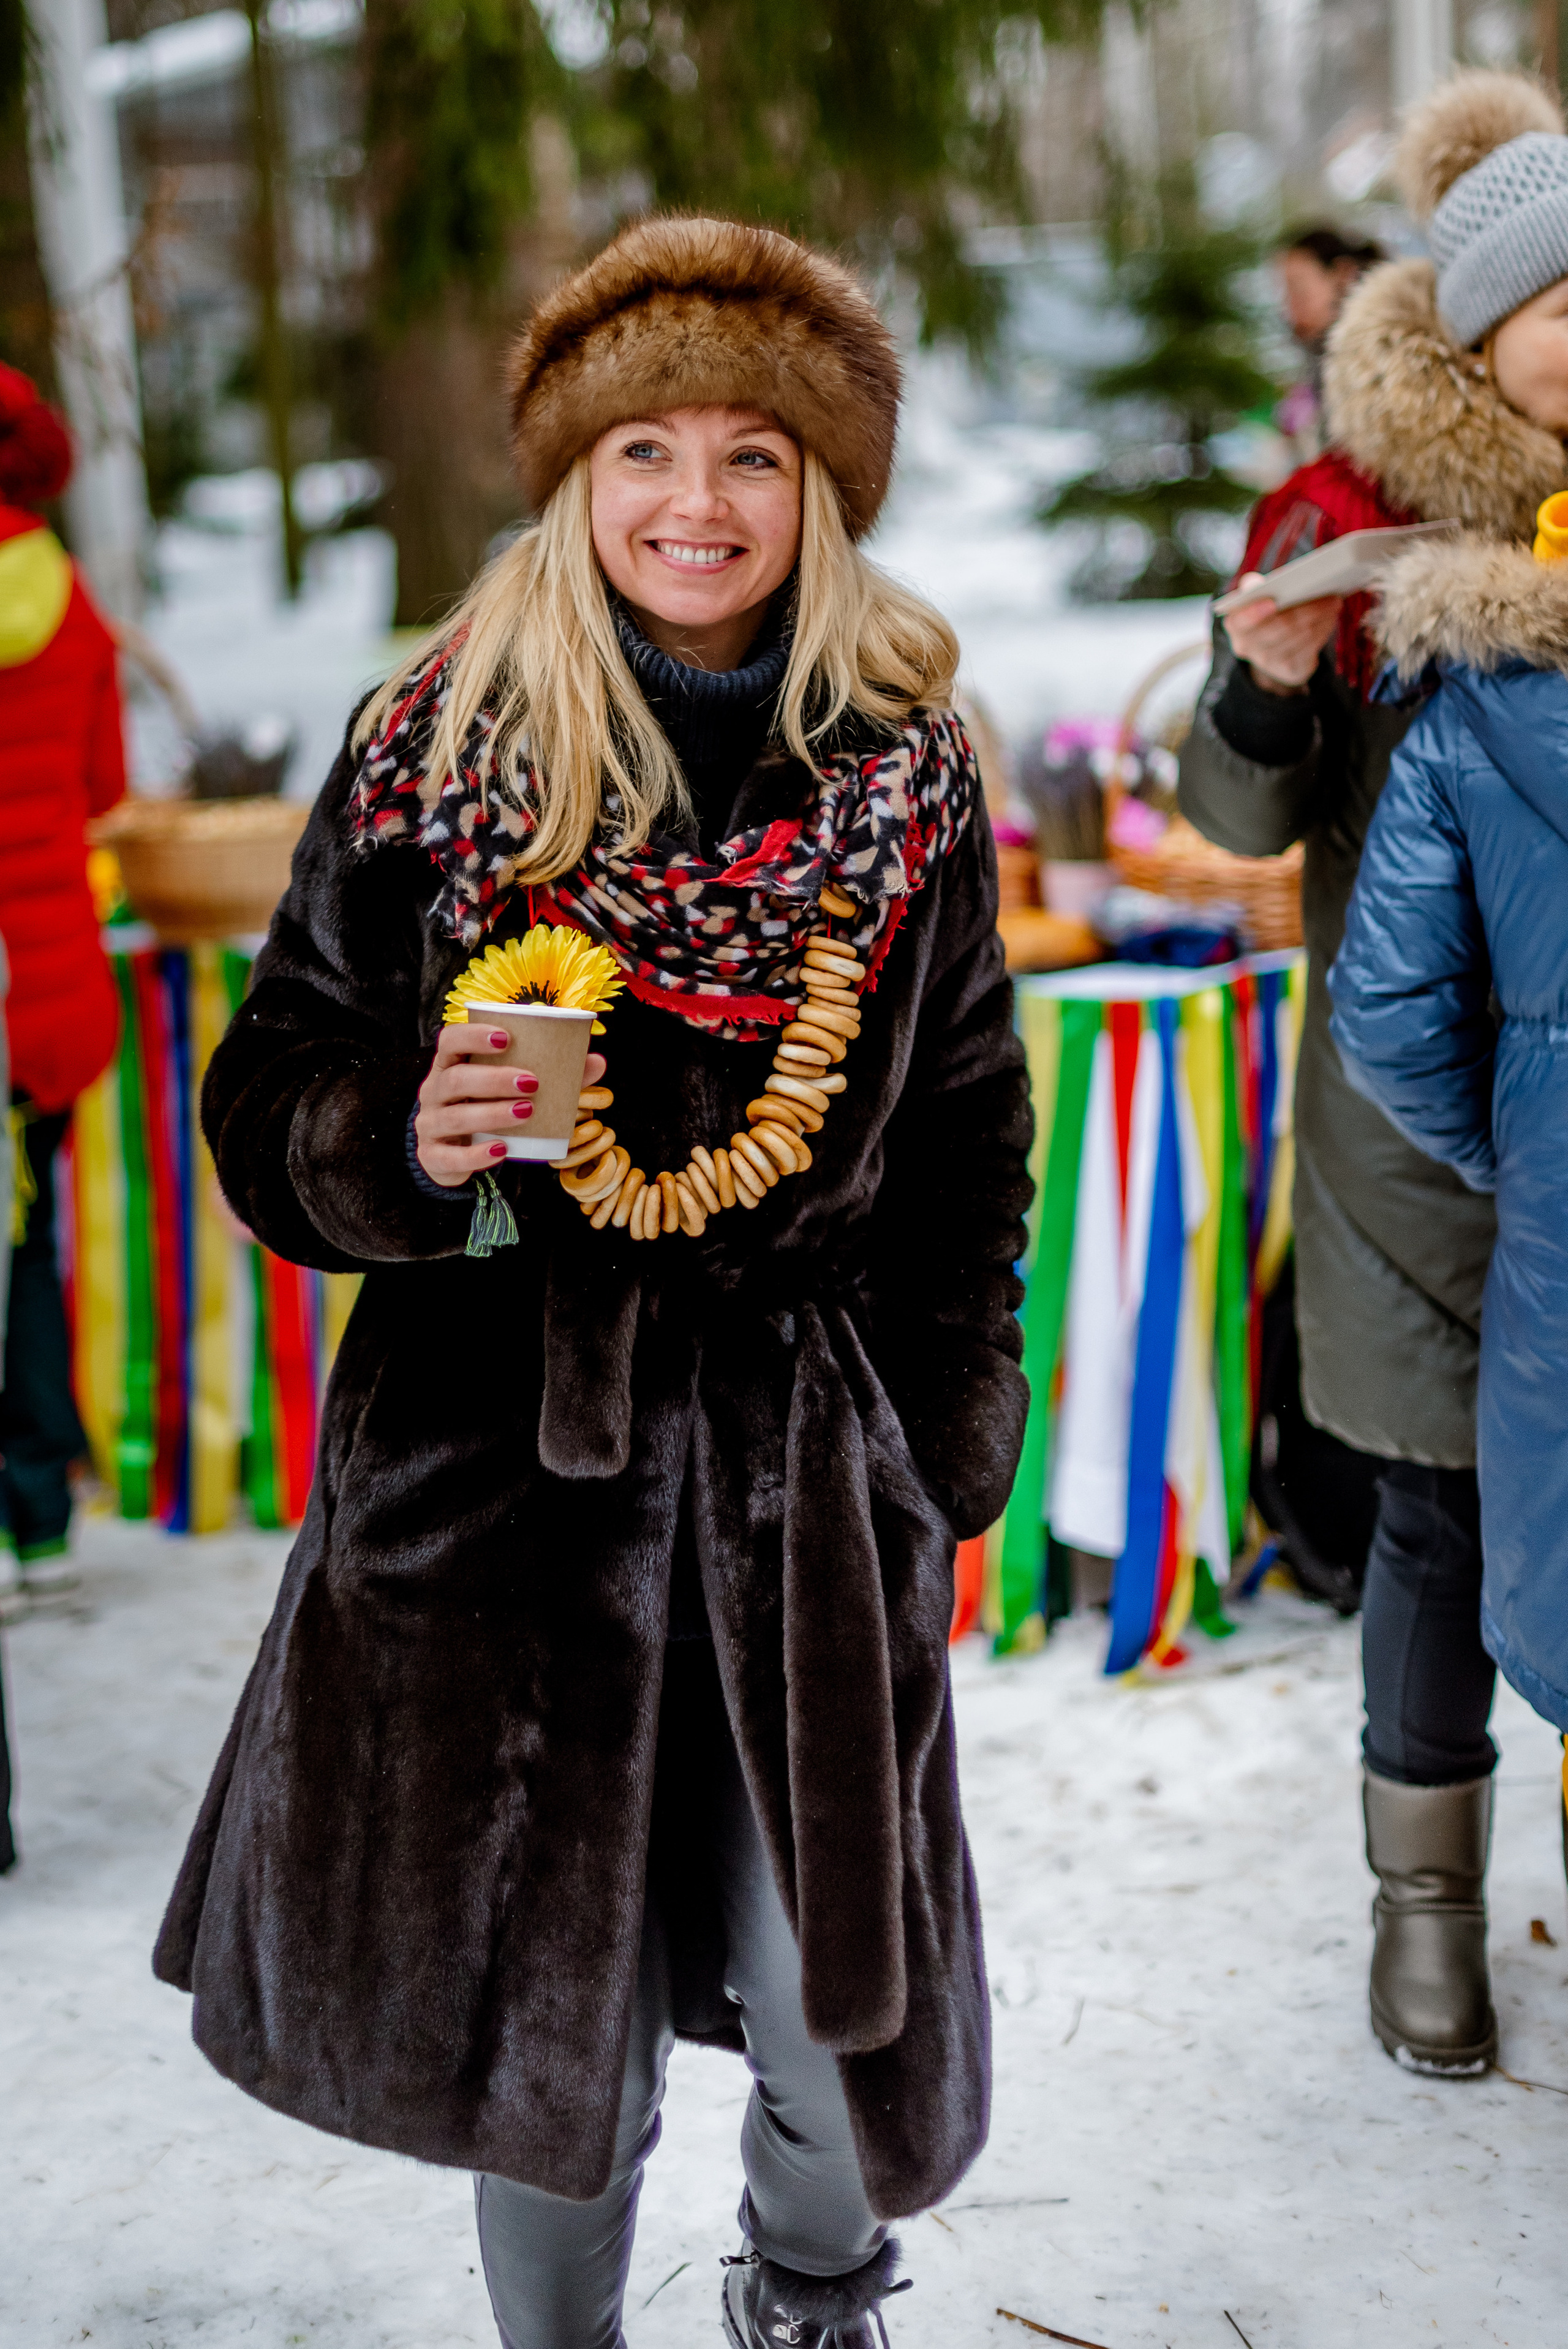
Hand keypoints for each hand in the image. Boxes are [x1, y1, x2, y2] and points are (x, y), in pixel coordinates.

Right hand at [415, 1025, 606, 1187]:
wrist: (452, 1153)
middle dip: (493, 1079)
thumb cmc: (486, 1107)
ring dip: (492, 1114)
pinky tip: (502, 1150)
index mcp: (450, 1065)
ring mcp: (430, 1125)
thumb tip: (597, 1062)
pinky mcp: (433, 1156)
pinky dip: (477, 1155)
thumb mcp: (509, 1089)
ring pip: (455, 1117)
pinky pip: (451, 1156)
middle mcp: (433, 1091)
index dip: (473, 1035)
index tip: (506, 1037)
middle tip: (532, 1082)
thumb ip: (553, 1075)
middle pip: (455, 1079)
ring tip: (526, 1112)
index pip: (450, 1040)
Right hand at [1222, 575, 1341, 692]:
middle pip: (1279, 627)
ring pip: (1299, 637)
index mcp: (1236, 625)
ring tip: (1334, 603)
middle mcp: (1248, 647)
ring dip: (1320, 618)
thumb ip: (1254, 587)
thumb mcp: (1256, 599)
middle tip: (1330, 596)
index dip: (1255, 613)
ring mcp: (1268, 662)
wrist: (1271, 651)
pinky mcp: (1289, 670)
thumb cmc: (1266, 615)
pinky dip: (1323, 631)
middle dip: (1307, 610)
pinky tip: (1331, 618)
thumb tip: (1255, 583)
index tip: (1272, 602)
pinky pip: (1310, 649)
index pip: (1242, 621)